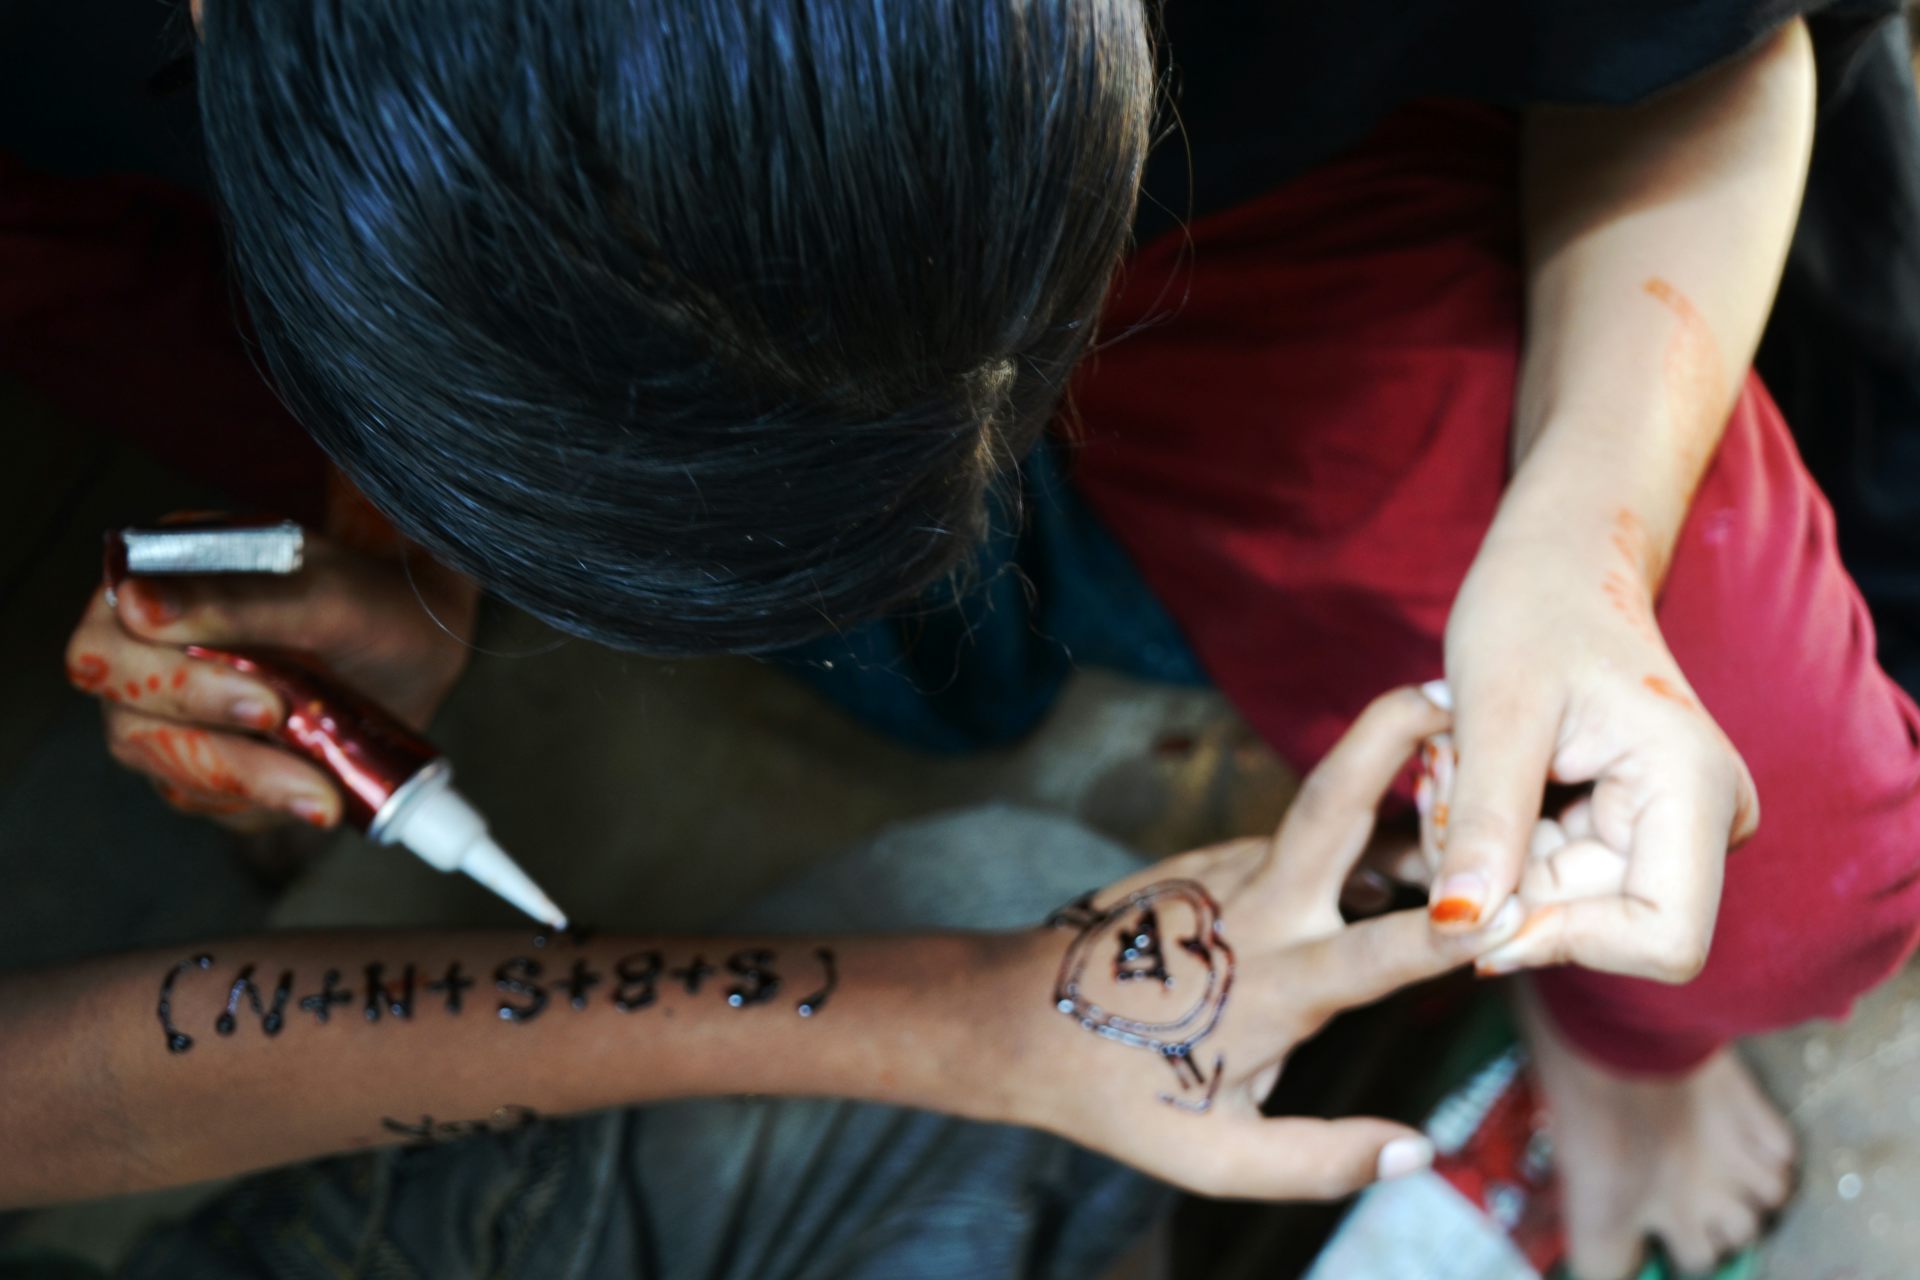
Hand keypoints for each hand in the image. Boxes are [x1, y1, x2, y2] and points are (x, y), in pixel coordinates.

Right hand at [65, 530, 477, 831]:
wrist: (420, 646)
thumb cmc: (372, 602)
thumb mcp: (327, 594)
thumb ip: (238, 600)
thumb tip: (137, 603)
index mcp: (155, 587)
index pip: (106, 648)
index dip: (174, 685)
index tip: (265, 703)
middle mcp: (146, 652)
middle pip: (129, 722)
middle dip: (218, 745)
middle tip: (298, 745)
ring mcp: (171, 713)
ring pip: (168, 770)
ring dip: (249, 784)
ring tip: (327, 792)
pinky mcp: (206, 762)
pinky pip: (210, 801)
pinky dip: (264, 802)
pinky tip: (320, 792)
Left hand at [1010, 687, 1525, 1199]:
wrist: (1016, 1020)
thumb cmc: (1120, 1096)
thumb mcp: (1218, 1156)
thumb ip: (1321, 1159)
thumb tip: (1417, 1151)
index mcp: (1275, 984)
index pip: (1379, 951)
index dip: (1445, 927)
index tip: (1508, 901)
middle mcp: (1256, 910)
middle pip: (1330, 807)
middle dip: (1385, 742)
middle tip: (1443, 691)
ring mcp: (1226, 873)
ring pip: (1322, 827)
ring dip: (1391, 801)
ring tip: (1463, 774)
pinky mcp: (1206, 862)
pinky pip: (1291, 848)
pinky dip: (1344, 846)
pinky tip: (1386, 860)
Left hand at [1431, 525, 1757, 981]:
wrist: (1558, 561)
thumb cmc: (1531, 607)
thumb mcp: (1494, 710)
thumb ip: (1485, 822)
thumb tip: (1462, 924)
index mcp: (1694, 790)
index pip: (1661, 942)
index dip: (1560, 938)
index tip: (1468, 889)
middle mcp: (1702, 821)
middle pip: (1592, 923)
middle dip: (1497, 879)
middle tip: (1438, 786)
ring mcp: (1667, 828)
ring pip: (1556, 904)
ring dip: (1482, 856)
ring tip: (1451, 765)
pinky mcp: (1627, 829)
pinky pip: (1545, 876)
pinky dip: (1492, 842)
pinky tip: (1469, 776)